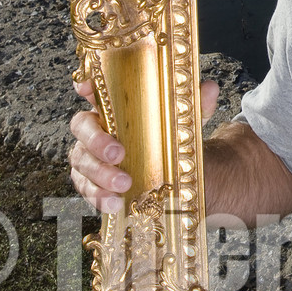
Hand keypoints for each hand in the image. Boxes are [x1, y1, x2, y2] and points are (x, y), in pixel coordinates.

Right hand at [69, 78, 219, 213]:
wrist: (167, 173)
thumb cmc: (165, 141)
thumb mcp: (182, 123)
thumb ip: (195, 106)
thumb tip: (209, 89)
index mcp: (114, 108)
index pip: (93, 90)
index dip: (86, 87)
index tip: (86, 89)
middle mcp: (95, 129)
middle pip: (82, 128)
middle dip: (97, 141)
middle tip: (119, 154)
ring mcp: (89, 156)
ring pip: (81, 162)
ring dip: (101, 175)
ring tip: (123, 185)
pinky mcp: (90, 182)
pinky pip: (86, 189)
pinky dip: (99, 197)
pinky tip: (115, 203)